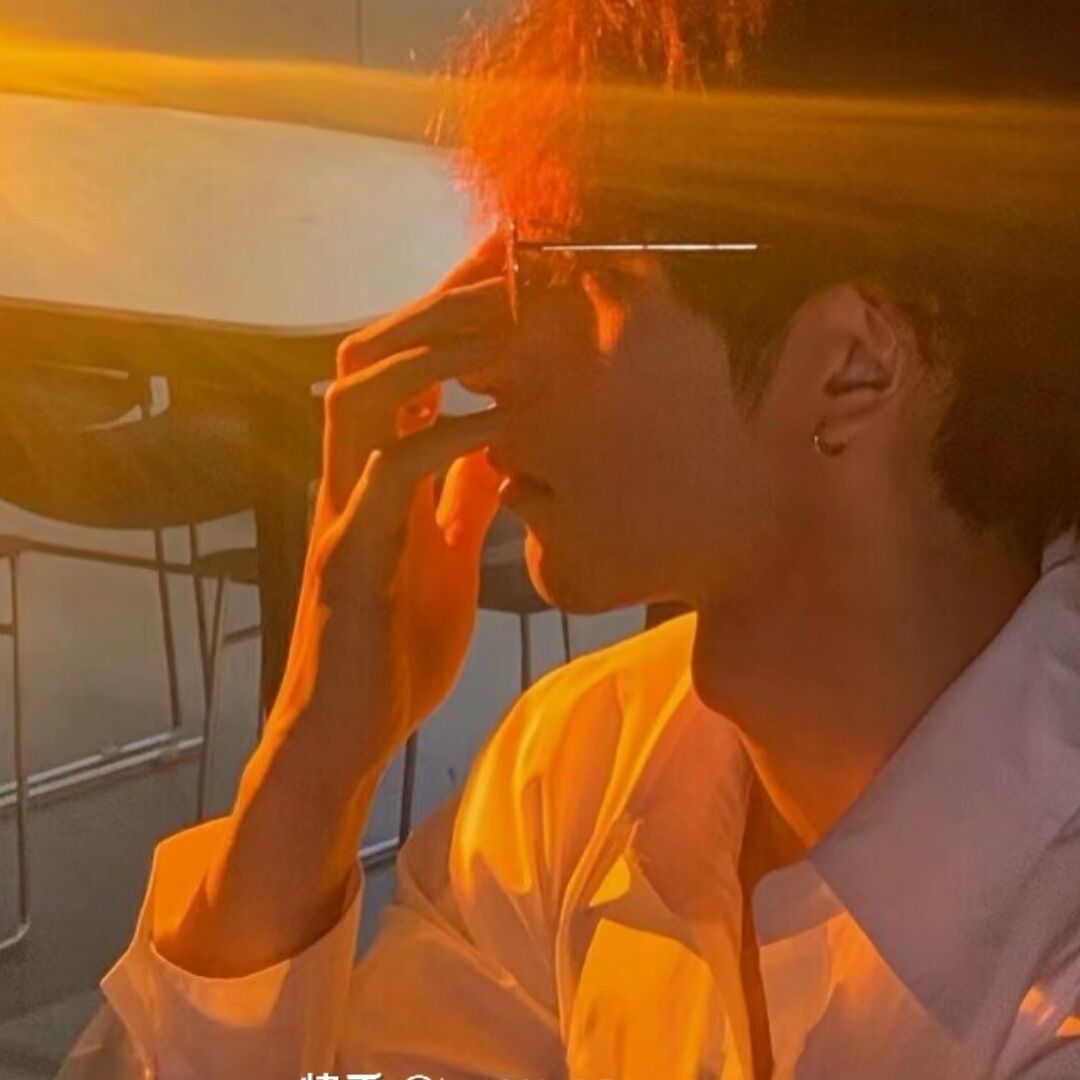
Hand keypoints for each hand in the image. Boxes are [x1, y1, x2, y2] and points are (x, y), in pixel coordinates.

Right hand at [279, 234, 511, 774]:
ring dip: (430, 354)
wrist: (348, 728)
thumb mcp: (445, 554)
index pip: (402, 369)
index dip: (445, 311)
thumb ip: (461, 496)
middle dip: (435, 306)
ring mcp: (342, 513)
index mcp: (376, 474)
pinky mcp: (349, 559)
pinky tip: (494, 427)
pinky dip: (440, 441)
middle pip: (368, 358)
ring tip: (499, 327)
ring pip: (359, 399)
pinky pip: (388, 481)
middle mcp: (349, 478)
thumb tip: (497, 441)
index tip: (501, 263)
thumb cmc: (396, 643)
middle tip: (505, 270)